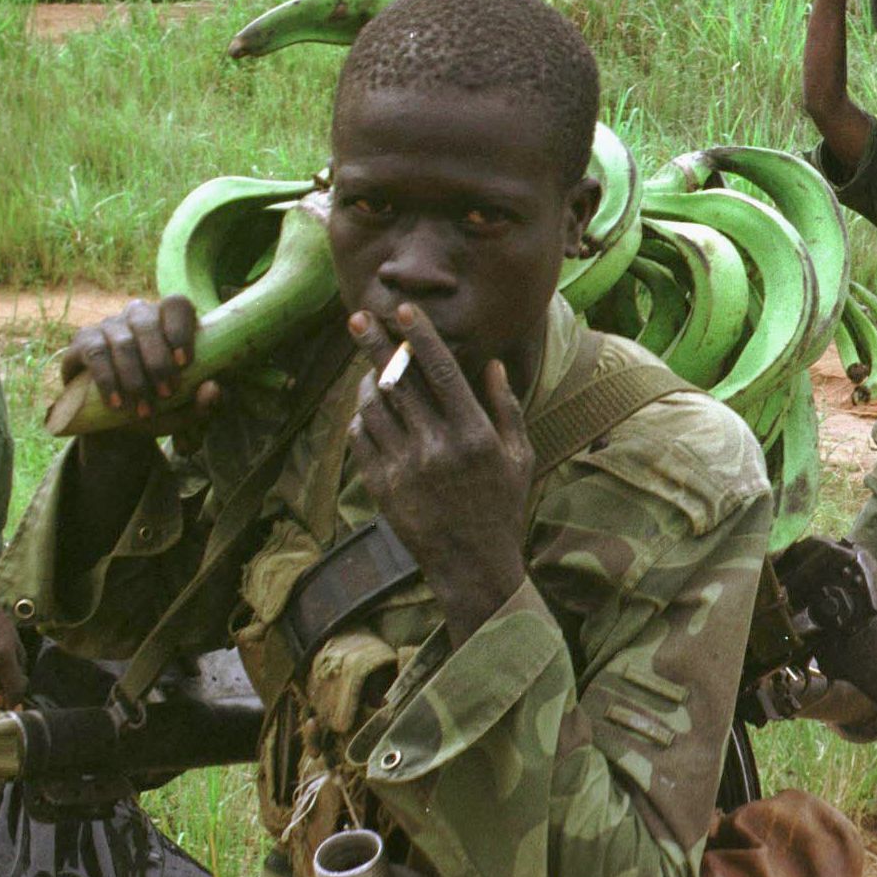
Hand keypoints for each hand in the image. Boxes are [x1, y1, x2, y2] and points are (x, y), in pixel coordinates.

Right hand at [62, 295, 221, 439]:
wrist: (111, 421)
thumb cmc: (159, 407)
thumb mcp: (186, 411)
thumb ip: (207, 403)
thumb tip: (212, 388)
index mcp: (168, 321)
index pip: (176, 305)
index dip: (180, 329)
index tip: (184, 363)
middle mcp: (138, 316)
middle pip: (148, 322)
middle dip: (158, 361)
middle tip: (166, 394)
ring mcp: (109, 326)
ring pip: (123, 341)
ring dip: (134, 377)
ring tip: (143, 410)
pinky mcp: (83, 342)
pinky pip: (95, 353)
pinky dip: (108, 380)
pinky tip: (117, 403)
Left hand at [347, 306, 534, 647]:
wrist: (473, 566)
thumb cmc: (502, 507)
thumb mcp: (518, 456)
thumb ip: (506, 407)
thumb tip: (490, 364)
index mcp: (473, 435)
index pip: (442, 373)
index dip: (421, 338)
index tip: (404, 310)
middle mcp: (436, 448)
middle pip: (397, 382)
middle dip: (375, 346)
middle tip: (357, 318)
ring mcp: (405, 469)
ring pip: (372, 408)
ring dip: (367, 382)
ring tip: (368, 369)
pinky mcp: (382, 488)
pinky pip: (361, 440)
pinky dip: (361, 419)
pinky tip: (369, 411)